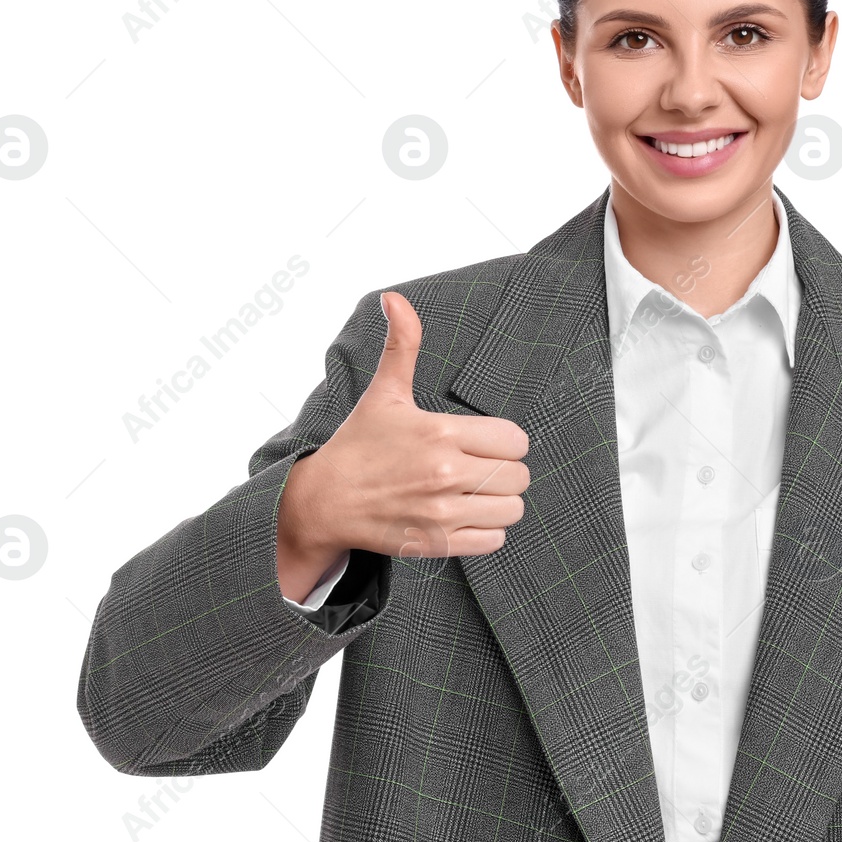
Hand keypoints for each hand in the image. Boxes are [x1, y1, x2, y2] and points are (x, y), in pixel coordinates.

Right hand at [277, 290, 530, 586]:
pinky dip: (488, 530)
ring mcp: (441, 512)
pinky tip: (468, 515)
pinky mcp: (436, 543)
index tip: (486, 442)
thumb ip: (402, 345)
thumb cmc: (359, 443)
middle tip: (482, 467)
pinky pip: (494, 540)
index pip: (515, 440)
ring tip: (479, 492)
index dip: (506, 440)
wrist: (323, 500)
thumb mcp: (384, 393)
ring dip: (502, 501)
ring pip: (512, 510)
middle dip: (506, 470)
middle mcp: (445, 474)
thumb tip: (395, 298)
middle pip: (518, 476)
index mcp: (440, 433)